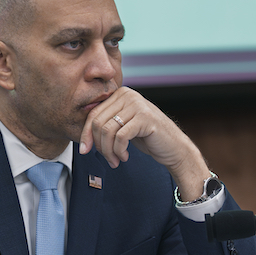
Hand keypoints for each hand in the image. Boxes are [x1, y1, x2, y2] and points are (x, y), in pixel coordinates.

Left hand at [78, 87, 208, 199]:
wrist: (173, 147)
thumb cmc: (147, 138)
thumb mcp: (123, 126)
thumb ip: (106, 123)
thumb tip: (82, 135)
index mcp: (120, 94)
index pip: (93, 114)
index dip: (86, 135)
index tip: (84, 151)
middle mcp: (128, 95)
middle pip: (98, 122)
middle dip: (98, 145)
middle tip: (107, 159)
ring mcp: (137, 104)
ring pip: (107, 131)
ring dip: (108, 151)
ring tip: (115, 160)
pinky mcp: (144, 118)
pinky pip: (120, 137)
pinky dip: (119, 151)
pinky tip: (124, 157)